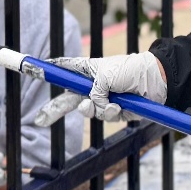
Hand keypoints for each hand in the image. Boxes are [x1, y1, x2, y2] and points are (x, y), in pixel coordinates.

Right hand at [31, 53, 167, 126]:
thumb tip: (90, 105)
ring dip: (92, 110)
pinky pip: (105, 117)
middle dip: (54, 110)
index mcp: (88, 70)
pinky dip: (110, 113)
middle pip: (68, 99)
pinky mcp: (115, 111)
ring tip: (103, 104)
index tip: (34, 69)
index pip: (65, 68)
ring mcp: (104, 99)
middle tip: (39, 121)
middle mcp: (94, 85)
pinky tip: (118, 107)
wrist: (157, 82)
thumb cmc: (130, 70)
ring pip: (87, 112)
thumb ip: (92, 91)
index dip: (50, 69)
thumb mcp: (105, 75)